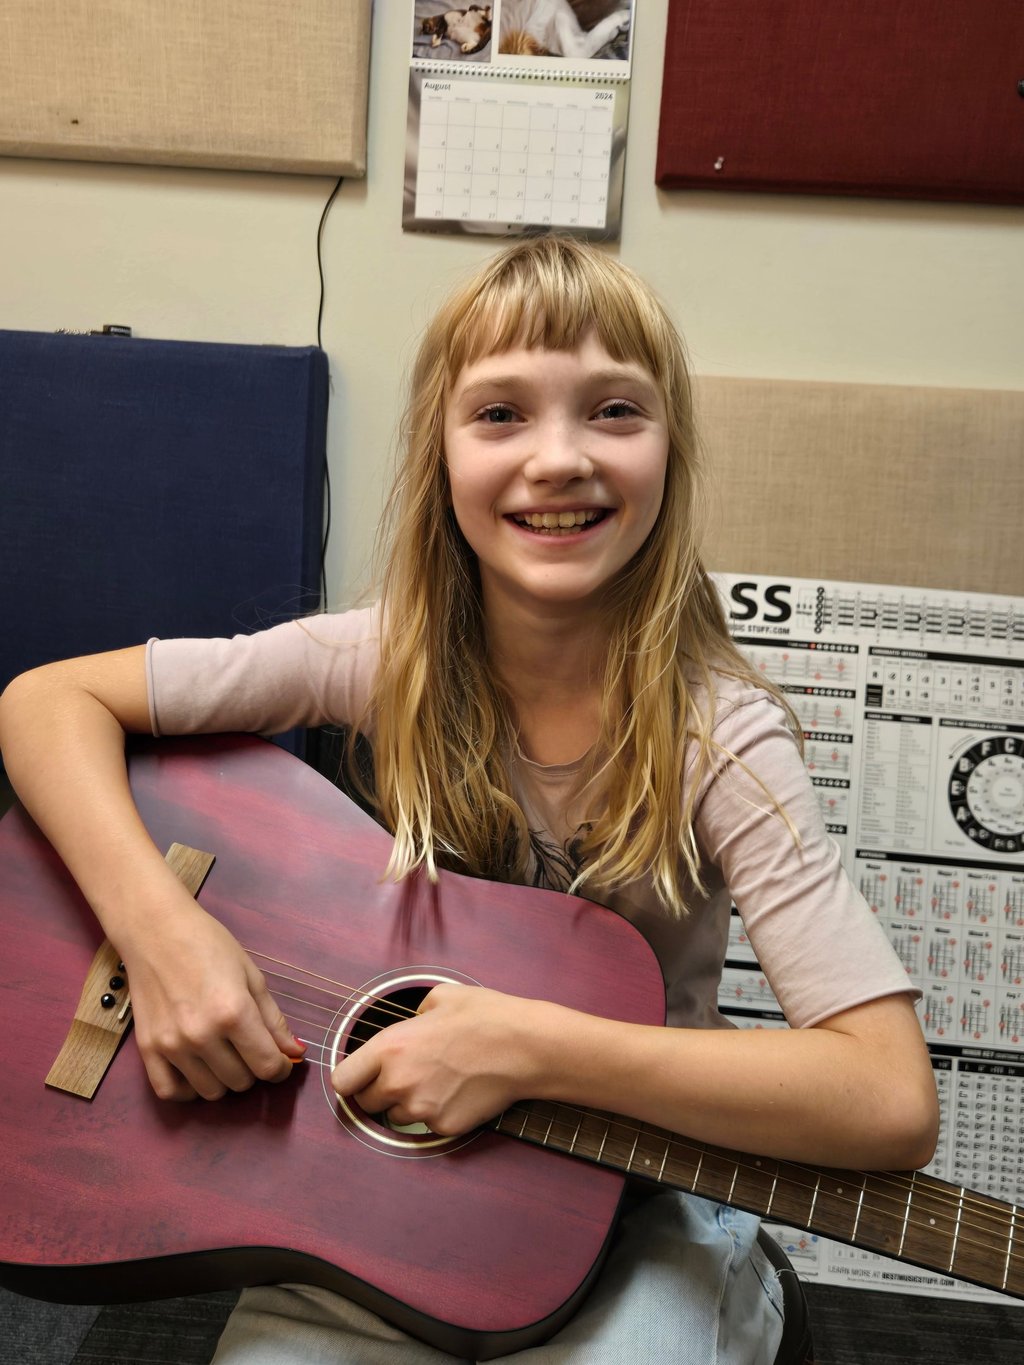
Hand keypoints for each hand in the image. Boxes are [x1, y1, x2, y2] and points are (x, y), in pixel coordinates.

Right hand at [118, 895, 303, 1100]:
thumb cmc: (207, 944)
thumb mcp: (251, 975)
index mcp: (233, 1012)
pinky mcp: (147, 1049)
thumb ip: (273, 1019)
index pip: (267, 1066)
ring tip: (226, 1056)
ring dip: (225, 1080)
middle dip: (254, 1070)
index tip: (281, 1062)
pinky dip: (189, 1090)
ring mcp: (172, 1045)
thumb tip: (295, 1052)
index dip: (281, 1068)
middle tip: (251, 1049)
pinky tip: (199, 1071)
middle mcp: (201, 1034)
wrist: (155, 930)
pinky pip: (171, 1092)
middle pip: (241, 1081)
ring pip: (211, 1092)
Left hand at [331, 984, 545, 1135]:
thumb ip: (413, 1015)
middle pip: (367, 1103)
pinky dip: (438, 1113)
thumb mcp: (440, 997)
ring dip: (409, 1104)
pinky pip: (429, 1125)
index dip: (353, 1078)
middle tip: (408, 1075)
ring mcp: (421, 1109)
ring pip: (397, 1117)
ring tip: (438, 1081)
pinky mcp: (444, 1127)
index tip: (361, 1076)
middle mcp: (398, 1082)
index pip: (343, 1081)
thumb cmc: (485, 1016)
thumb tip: (412, 1023)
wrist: (524, 1046)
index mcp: (389, 1048)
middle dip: (381, 1091)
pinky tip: (458, 1092)